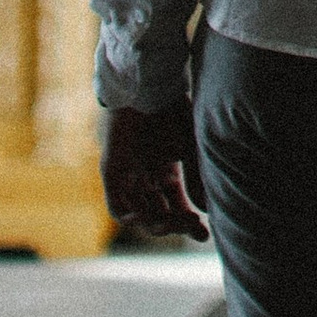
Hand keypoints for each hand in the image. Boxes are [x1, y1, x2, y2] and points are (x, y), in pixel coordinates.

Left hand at [102, 97, 210, 241]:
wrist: (148, 81)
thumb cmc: (171, 106)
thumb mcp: (190, 145)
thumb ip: (195, 177)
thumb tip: (205, 211)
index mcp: (163, 169)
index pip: (174, 205)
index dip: (187, 222)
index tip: (204, 235)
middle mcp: (145, 175)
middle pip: (158, 213)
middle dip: (176, 226)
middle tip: (195, 228)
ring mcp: (127, 174)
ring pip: (139, 214)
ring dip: (157, 224)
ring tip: (176, 224)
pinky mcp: (112, 170)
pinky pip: (116, 206)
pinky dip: (131, 217)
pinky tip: (147, 218)